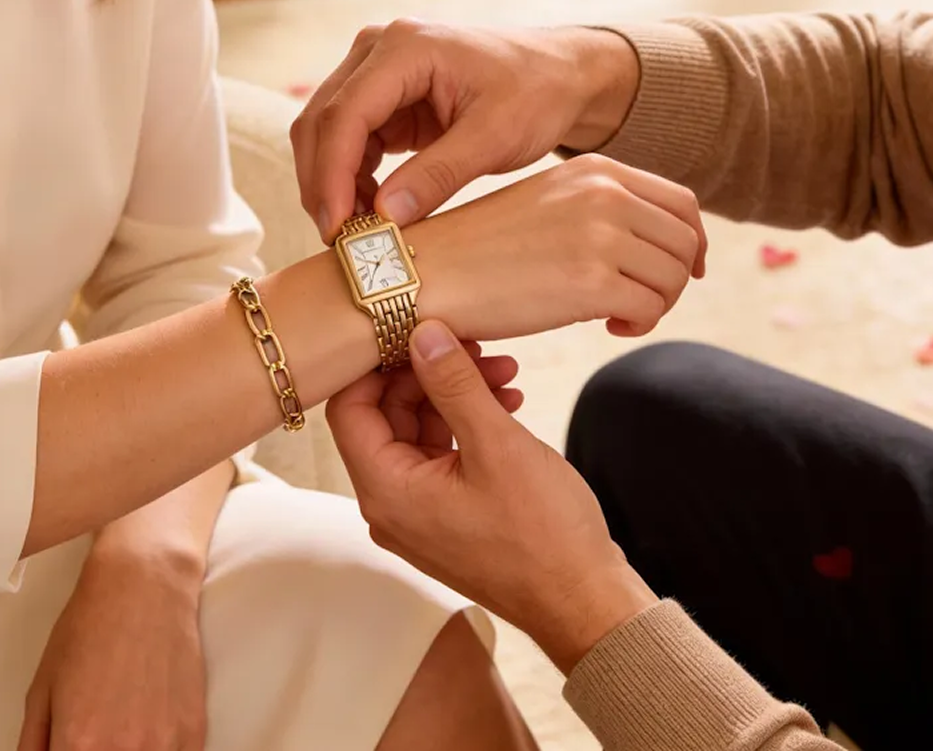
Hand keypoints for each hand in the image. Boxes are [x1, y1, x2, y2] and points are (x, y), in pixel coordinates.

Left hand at [16, 547, 207, 750]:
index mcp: (77, 744)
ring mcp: (163, 745)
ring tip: (122, 724)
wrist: (144, 586)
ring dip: (129, 750)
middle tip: (94, 732)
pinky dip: (160, 749)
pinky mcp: (194, 733)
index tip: (72, 744)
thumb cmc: (88, 629)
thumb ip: (32, 745)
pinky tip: (149, 727)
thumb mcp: (41, 689)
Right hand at [291, 20, 642, 240]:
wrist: (560, 75)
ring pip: (326, 132)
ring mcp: (376, 72)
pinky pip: (348, 140)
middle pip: (322, 121)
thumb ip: (439, 175)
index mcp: (406, 47)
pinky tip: (371, 211)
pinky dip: (350, 178)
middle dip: (323, 183)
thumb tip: (385, 217)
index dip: (332, 174)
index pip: (345, 114)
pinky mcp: (383, 98)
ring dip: (333, 183)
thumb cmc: (536, 93)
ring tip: (358, 232)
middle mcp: (378, 50)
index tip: (338, 227)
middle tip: (339, 241)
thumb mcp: (495, 137)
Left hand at [330, 320, 658, 673]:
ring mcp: (417, 517)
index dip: (380, 364)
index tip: (420, 332)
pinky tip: (508, 404)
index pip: (350, 408)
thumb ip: (453, 384)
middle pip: (385, 417)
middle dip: (431, 375)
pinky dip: (468, 425)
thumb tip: (420, 333)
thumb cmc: (543, 533)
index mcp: (386, 493)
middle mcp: (389, 508)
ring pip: (418, 433)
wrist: (582, 600)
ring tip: (506, 373)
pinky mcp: (446, 519)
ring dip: (456, 396)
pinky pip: (440, 458)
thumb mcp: (496, 444)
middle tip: (479, 348)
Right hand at [405, 154, 705, 340]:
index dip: (692, 243)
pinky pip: (650, 309)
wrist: (428, 272)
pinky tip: (606, 327)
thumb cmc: (481, 249)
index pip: (681, 204)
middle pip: (685, 242)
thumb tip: (653, 241)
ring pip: (674, 278)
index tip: (682, 271)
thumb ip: (598, 209)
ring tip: (617, 315)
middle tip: (638, 302)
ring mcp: (599, 235)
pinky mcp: (590, 282)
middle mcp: (603, 194)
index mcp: (595, 170)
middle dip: (673, 279)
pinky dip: (638, 325)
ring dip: (655, 305)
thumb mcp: (546, 205)